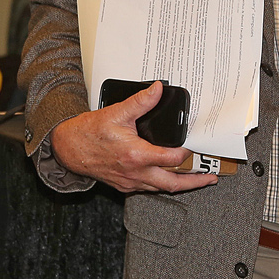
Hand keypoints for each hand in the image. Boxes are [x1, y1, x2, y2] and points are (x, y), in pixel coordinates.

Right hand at [49, 81, 216, 193]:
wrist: (68, 149)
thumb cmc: (89, 133)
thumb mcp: (116, 113)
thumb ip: (140, 102)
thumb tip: (157, 89)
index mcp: (137, 155)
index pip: (172, 159)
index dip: (186, 152)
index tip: (192, 146)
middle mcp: (136, 173)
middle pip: (173, 184)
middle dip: (194, 182)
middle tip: (209, 178)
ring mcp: (130, 182)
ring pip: (161, 189)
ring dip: (179, 185)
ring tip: (194, 179)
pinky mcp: (124, 186)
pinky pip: (148, 189)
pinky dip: (160, 184)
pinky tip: (166, 177)